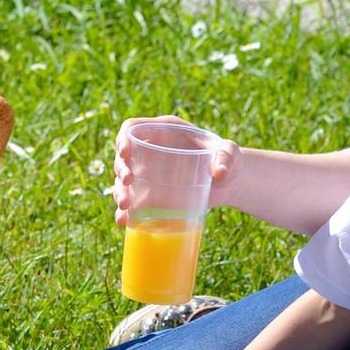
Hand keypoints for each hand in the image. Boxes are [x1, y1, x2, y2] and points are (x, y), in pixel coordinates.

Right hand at [113, 116, 235, 226]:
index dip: (123, 138)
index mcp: (165, 131)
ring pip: (123, 181)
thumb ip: (226, 158)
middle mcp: (152, 151)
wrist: (230, 183)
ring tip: (125, 205)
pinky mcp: (153, 195)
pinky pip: (133, 202)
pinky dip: (125, 212)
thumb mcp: (229, 154)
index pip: (133, 128)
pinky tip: (123, 221)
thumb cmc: (228, 159)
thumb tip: (219, 172)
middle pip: (123, 156)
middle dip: (120, 168)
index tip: (125, 153)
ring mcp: (150, 174)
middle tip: (128, 181)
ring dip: (118, 192)